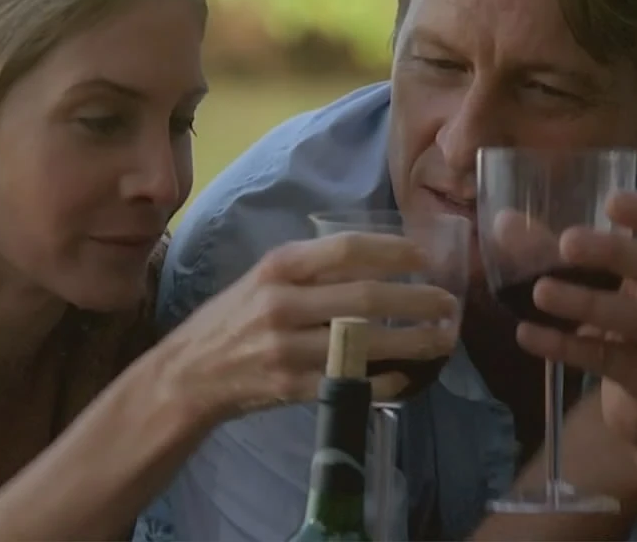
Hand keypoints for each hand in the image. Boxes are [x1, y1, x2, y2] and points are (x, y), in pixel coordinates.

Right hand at [163, 232, 459, 419]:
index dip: (394, 251)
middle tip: (449, 302)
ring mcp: (287, 349)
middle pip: (365, 298)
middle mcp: (282, 304)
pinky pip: (350, 383)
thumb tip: (377, 260)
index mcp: (277, 268)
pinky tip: (406, 378)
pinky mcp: (291, 387)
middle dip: (416, 300)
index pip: (347, 250)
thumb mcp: (261, 279)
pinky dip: (383, 382)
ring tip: (442, 339)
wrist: (188, 374)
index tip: (426, 257)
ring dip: (412, 342)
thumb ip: (309, 269)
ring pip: (364, 343)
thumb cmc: (232, 320)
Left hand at [515, 190, 636, 449]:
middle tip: (566, 242)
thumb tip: (505, 221)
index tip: (609, 202)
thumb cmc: (630, 328)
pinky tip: (528, 335)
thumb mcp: (604, 286)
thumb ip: (559, 253)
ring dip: (585, 302)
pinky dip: (567, 347)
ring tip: (539, 292)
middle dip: (613, 252)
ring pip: (635, 317)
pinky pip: (611, 361)